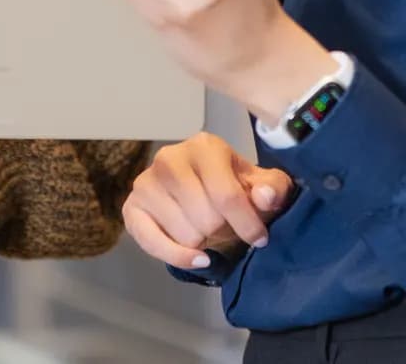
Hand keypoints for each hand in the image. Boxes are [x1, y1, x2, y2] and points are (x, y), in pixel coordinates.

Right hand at [123, 132, 295, 270]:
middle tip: (227, 227)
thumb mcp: (263, 185)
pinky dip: (177, 257)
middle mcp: (169, 158)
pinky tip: (197, 257)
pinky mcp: (132, 207)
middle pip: (206, 218)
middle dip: (224, 231)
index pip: (227, 194)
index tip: (260, 239)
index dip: (248, 224)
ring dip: (203, 242)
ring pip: (185, 234)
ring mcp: (146, 182)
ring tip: (208, 230)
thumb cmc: (236, 186)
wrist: (203, 189)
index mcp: (204, 147)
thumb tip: (265, 197)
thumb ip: (273, 189)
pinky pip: (151, 243)